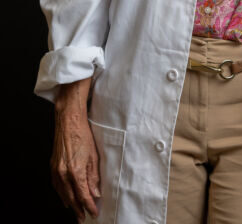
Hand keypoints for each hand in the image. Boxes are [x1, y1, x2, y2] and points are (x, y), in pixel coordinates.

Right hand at [52, 84, 100, 220]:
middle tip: (84, 216)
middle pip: (71, 198)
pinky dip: (61, 194)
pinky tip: (66, 197)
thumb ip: (94, 176)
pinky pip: (56, 186)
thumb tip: (95, 193)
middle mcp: (64, 173)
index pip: (83, 195)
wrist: (68, 121)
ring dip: (70, 203)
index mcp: (76, 171)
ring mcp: (56, 171)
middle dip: (79, 209)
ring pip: (62, 194)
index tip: (94, 212)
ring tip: (76, 210)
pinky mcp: (52, 167)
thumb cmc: (83, 134)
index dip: (89, 206)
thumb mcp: (94, 156)